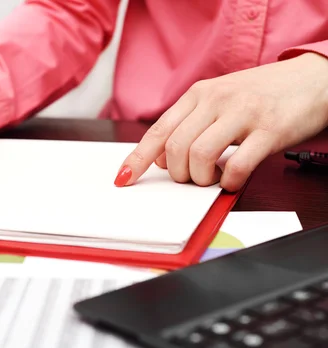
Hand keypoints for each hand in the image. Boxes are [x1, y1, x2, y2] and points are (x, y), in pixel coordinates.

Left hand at [115, 53, 327, 190]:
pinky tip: (233, 179)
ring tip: (213, 177)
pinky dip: (230, 181)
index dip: (137, 159)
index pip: (157, 131)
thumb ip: (189, 124)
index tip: (124, 179)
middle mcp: (216, 100)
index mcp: (198, 95)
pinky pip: (238, 165)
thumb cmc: (260, 95)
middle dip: (178, 173)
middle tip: (192, 178)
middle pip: (174, 148)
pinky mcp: (270, 130)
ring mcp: (244, 114)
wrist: (313, 79)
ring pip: (200, 156)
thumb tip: (159, 159)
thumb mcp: (218, 100)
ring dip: (201, 178)